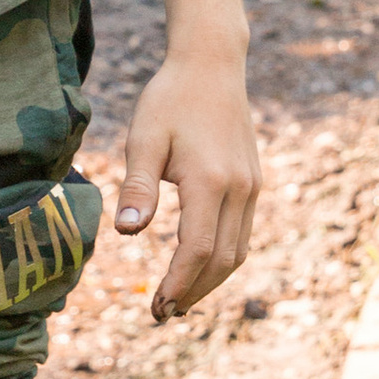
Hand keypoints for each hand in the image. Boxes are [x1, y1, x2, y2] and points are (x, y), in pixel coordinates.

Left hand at [113, 52, 258, 320]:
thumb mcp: (144, 138)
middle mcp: (239, 188)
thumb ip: (137, 185)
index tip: (156, 306)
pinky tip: (197, 266)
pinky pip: (242, 233)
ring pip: (238, 251)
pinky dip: (222, 258)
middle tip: (162, 313)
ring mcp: (251, 187)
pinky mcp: (253, 183)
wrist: (212, 65)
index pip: (197, 250)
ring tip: (179, 299)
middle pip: (222, 259)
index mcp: (210, 180)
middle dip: (193, 291)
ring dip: (210, 280)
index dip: (178, 283)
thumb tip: (126, 231)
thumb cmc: (170, 99)